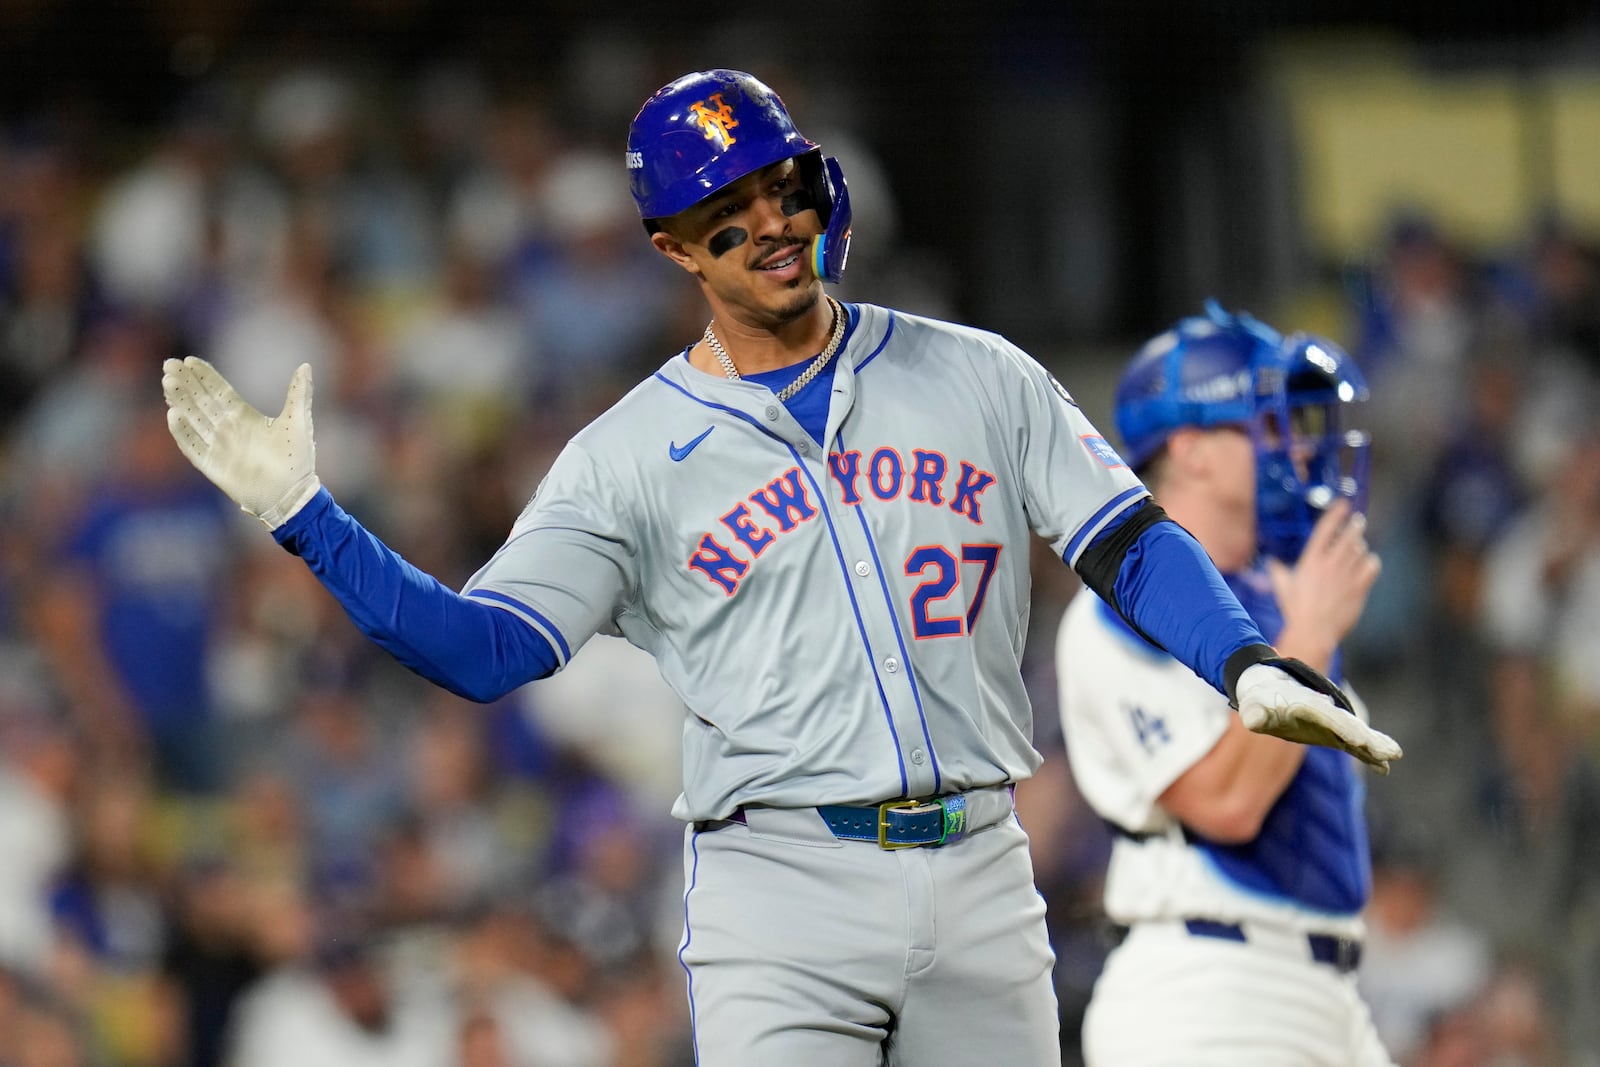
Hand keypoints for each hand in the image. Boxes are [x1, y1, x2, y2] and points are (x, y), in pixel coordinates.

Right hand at [162, 357, 320, 528]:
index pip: (219, 391)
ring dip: (180, 401)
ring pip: (193, 419)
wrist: (292, 496)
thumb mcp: (299, 422)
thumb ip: (299, 393)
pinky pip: (192, 446)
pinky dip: (182, 432)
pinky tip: (173, 414)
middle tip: (169, 364)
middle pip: (201, 401)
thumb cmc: (297, 461)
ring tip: (168, 382)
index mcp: (245, 417)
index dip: (204, 376)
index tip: (189, 360)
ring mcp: (218, 447)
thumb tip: (305, 365)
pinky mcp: (212, 466)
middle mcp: (228, 429)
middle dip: (186, 382)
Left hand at [1234, 660, 1402, 773]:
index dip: (1345, 729)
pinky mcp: (1332, 733)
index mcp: (1307, 706)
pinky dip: (1368, 754)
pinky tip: (1384, 767)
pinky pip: (1353, 745)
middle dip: (1369, 740)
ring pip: (1356, 736)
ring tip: (1393, 758)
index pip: (1329, 719)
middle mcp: (1324, 715)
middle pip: (1349, 728)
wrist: (1267, 686)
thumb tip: (1253, 720)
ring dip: (1374, 748)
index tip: (1362, 739)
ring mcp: (1330, 724)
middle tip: (1391, 753)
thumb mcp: (1253, 706)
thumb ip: (1255, 713)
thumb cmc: (1259, 698)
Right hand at [1267, 500, 1381, 668]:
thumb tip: (1272, 563)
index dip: (1336, 514)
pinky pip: (1372, 566)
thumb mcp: (1282, 587)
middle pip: (1349, 535)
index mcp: (1311, 560)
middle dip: (1355, 525)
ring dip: (1360, 545)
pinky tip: (1368, 563)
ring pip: (1360, 549)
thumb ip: (1278, 571)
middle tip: (1357, 522)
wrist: (1313, 630)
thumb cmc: (1295, 610)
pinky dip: (1371, 562)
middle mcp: (1330, 563)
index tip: (1343, 505)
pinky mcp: (1359, 588)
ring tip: (1358, 545)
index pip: (1326, 529)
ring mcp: (1347, 575)